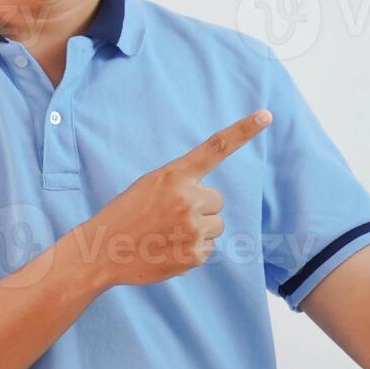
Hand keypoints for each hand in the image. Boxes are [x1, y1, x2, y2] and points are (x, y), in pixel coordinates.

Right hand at [89, 109, 272, 285]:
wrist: (103, 250)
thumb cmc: (127, 214)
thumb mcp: (150, 186)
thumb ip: (182, 184)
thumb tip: (212, 201)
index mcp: (175, 175)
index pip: (216, 146)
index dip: (244, 130)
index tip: (266, 114)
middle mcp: (188, 198)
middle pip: (216, 201)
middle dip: (200, 209)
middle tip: (169, 217)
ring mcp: (193, 228)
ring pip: (216, 226)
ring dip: (198, 231)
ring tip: (167, 234)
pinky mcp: (194, 255)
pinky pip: (208, 249)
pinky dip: (191, 251)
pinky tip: (167, 250)